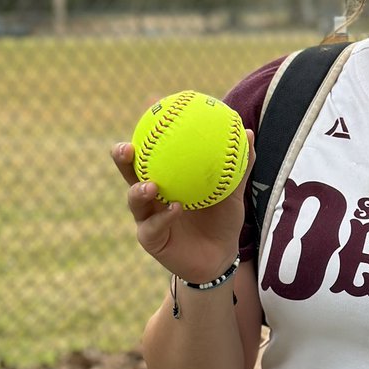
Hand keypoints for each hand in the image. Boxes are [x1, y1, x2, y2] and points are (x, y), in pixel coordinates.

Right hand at [111, 130, 254, 282]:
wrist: (220, 257)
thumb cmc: (222, 221)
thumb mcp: (232, 192)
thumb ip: (238, 166)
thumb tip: (246, 132)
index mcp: (165, 179)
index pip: (149, 152)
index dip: (144, 132)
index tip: (145, 111)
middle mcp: (150, 196)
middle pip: (129, 173)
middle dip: (122, 158)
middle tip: (128, 147)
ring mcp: (147, 217)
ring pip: (135, 201)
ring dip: (139, 191)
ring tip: (150, 184)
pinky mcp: (151, 239)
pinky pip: (153, 226)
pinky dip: (164, 216)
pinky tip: (175, 208)